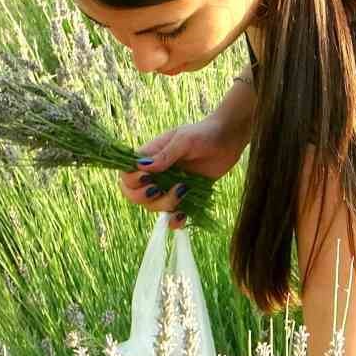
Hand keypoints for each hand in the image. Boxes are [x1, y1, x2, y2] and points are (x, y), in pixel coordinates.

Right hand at [118, 117, 245, 228]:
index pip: (127, 174)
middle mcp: (156, 174)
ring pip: (153, 206)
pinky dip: (175, 221)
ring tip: (184, 190)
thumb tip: (143, 167)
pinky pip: (173, 215)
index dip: (131, 181)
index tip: (146, 178)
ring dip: (164, 205)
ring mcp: (169, 187)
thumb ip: (165, 155)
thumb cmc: (204, 134)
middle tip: (158, 190)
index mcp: (149, 157)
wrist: (228, 140)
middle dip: (144, 197)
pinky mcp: (185, 197)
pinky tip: (182, 217)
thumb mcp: (184, 140)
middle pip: (135, 195)